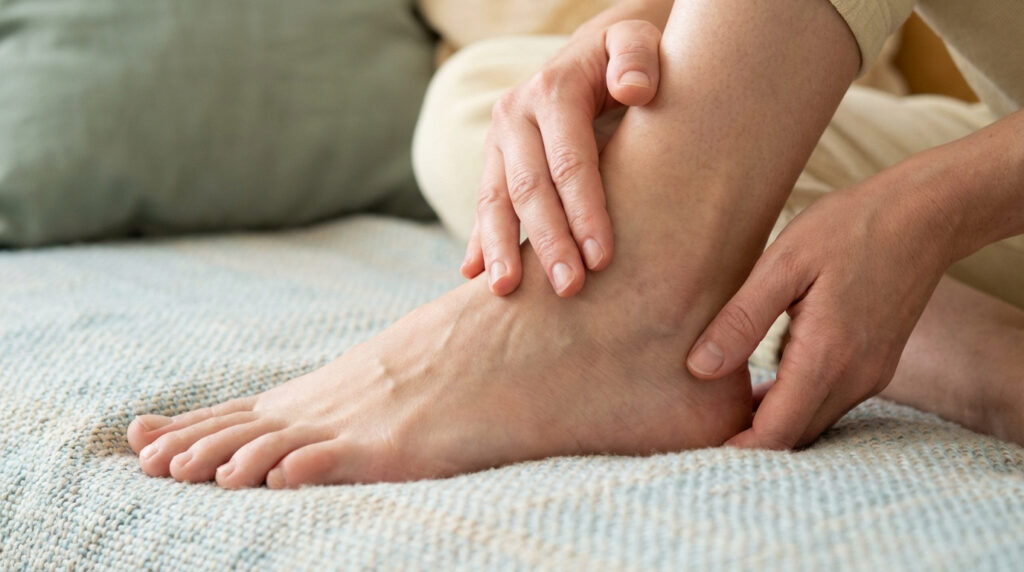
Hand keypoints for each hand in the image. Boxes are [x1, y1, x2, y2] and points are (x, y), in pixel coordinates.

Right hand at [461, 19, 662, 296]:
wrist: (594, 52)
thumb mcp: (638, 40)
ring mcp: (499, 141)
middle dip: (548, 242)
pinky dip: (479, 241)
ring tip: (507, 292)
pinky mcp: (494, 162)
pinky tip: (473, 276)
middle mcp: (514, 115)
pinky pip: (485, 205)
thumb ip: (638, 57)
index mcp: (551, 91)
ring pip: (495, 201)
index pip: (568, 161)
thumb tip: (633, 88)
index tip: (603, 258)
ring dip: (501, 250)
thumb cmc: (628, 57)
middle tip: (570, 290)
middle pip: (528, 189)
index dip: (584, 211)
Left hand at [685, 179, 952, 448]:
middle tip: (700, 427)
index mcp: (827, 357)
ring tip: (721, 409)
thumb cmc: (848, 228)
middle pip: (794, 437)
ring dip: (771, 424)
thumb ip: (741, 320)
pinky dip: (793, 405)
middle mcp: (854, 378)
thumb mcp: (782, 264)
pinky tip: (761, 388)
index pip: (776, 432)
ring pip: (812, 423)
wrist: (924, 215)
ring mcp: (870, 375)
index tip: (697, 441)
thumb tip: (698, 369)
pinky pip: (828, 402)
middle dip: (749, 443)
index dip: (735, 449)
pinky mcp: (875, 366)